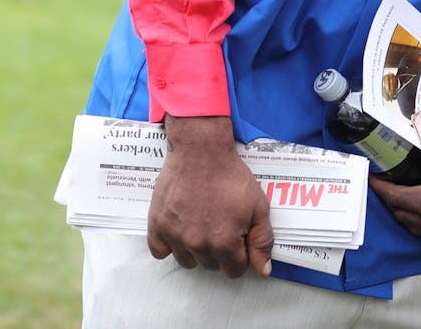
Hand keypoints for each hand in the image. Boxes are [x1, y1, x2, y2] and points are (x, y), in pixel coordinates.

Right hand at [148, 116, 273, 277]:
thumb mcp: (258, 207)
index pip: (234, 270)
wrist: (201, 150)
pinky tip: (179, 230)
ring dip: (196, 250)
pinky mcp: (157, 224)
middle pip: (211, 266)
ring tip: (201, 225)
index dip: (240, 254)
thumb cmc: (230, 175)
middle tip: (220, 224)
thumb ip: (262, 241)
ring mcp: (175, 236)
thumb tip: (262, 270)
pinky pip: (159, 251)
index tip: (238, 238)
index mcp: (224, 243)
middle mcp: (198, 244)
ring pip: (187, 261)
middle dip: (219, 250)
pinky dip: (168, 245)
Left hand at [370, 112, 420, 240]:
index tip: (409, 135)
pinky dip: (406, 218)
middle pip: (398, 200)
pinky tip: (405, 212)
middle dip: (382, 189)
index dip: (417, 147)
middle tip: (372, 177)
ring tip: (385, 192)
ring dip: (393, 205)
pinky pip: (416, 228)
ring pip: (404, 217)